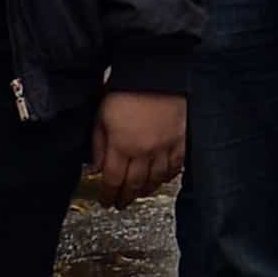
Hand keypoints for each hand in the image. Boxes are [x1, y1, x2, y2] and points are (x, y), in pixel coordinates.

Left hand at [86, 89, 187, 203]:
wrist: (154, 73)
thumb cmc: (125, 91)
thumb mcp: (101, 118)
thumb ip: (98, 146)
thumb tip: (96, 168)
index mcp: (122, 146)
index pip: (113, 180)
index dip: (108, 194)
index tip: (106, 201)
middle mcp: (144, 150)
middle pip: (135, 184)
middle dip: (126, 197)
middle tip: (121, 203)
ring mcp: (165, 146)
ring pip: (156, 179)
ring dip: (146, 189)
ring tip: (140, 194)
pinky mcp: (181, 139)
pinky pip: (176, 165)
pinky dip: (168, 176)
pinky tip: (162, 179)